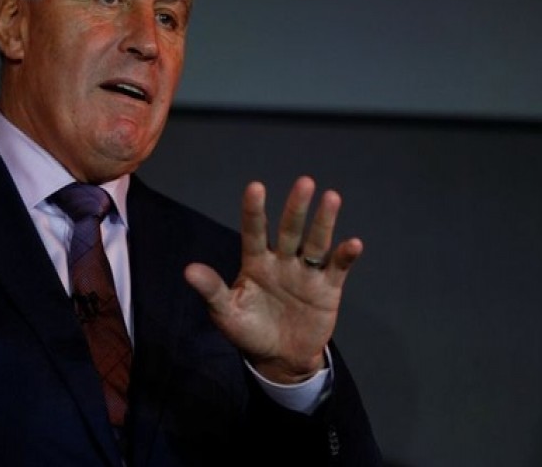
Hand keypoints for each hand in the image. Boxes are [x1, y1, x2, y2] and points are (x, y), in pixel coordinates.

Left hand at [184, 176, 362, 383]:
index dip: (254, 211)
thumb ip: (212, 290)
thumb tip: (188, 270)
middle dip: (296, 208)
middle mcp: (282, 261)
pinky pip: (337, 268)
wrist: (280, 358)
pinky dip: (345, 256)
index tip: (256, 187)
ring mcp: (306, 272)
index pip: (254, 232)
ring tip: (332, 197)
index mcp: (256, 262)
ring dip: (324, 221)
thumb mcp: (226, 313)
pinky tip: (353, 244)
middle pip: (290, 230)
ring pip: (316, 242)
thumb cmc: (248, 331)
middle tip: (304, 182)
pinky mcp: (327, 288)